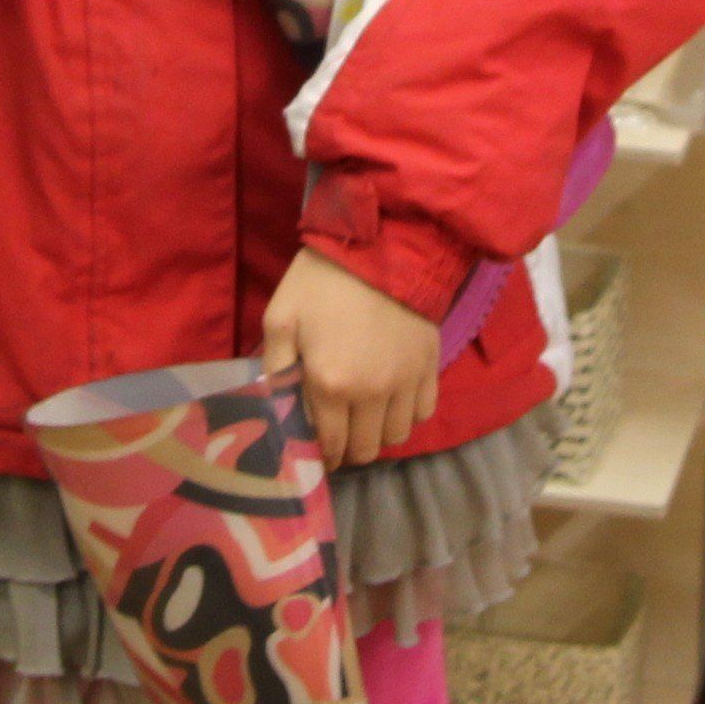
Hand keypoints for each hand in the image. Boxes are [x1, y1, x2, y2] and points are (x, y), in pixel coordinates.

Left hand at [264, 248, 441, 468]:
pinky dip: (407, 415)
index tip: (318, 455)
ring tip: (366, 418)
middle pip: (366, 449)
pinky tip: (393, 400)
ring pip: (396, 437)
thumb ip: (275, 368)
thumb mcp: (281, 318)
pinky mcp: (429, 367)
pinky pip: (423, 413)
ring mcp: (405, 382)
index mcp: (330, 384)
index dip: (322, 457)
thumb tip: (275, 405)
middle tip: (340, 435)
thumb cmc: (322, 281)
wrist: (379, 246)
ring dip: (378, 435)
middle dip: (349, 450)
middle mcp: (372, 393)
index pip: (330, 445)